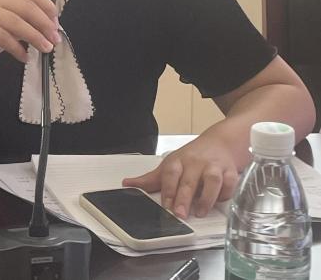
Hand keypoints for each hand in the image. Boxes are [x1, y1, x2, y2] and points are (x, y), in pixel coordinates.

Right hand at [0, 0, 59, 69]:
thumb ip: (20, 23)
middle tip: (55, 39)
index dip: (48, 8)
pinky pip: (5, 38)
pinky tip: (24, 57)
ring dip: (36, 38)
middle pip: (28, 7)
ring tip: (45, 49)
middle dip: (45, 25)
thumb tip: (47, 29)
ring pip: (18, 23)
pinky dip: (18, 49)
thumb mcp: (2, 26)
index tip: (57, 23)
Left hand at [121, 135, 239, 218]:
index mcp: (179, 161)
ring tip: (200, 212)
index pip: (170, 173)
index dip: (168, 189)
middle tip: (180, 214)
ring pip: (211, 180)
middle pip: (189, 179)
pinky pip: (230, 183)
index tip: (166, 205)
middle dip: (184, 197)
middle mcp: (195, 163)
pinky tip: (219, 201)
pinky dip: (226, 193)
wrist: (220, 142)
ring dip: (206, 197)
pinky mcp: (230, 171)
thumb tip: (127, 184)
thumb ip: (151, 179)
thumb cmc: (192, 157)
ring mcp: (213, 166)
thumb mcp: (170, 164)